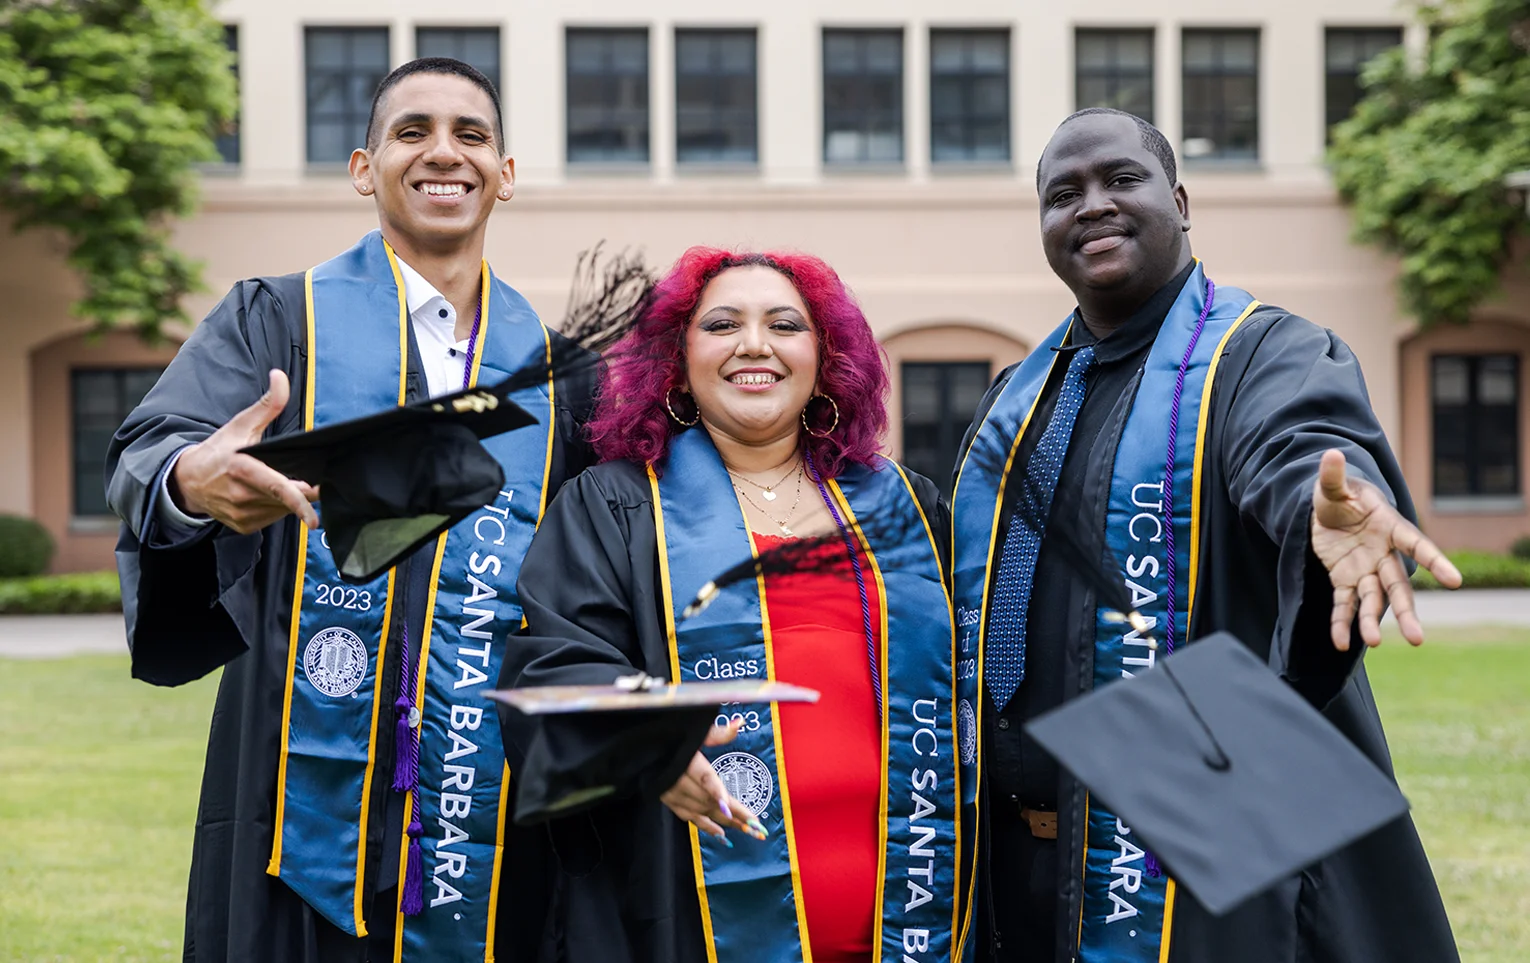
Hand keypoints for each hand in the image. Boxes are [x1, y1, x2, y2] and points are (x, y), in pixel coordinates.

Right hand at [170, 369, 319, 534]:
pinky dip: (277, 509)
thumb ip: (267, 404)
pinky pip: (272, 519)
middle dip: (303, 492)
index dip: (300, 503)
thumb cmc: (218, 451)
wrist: (187, 481)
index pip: (278, 488)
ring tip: (276, 481)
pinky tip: (267, 496)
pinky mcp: (244, 526)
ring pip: (282, 511)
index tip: (314, 518)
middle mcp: (241, 496)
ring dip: (289, 500)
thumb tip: (280, 377)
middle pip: (287, 500)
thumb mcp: (240, 425)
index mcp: (242, 470)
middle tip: (308, 479)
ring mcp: (242, 515)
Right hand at [658, 719, 765, 844]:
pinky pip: (689, 817)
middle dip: (734, 815)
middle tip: (755, 827)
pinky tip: (722, 836)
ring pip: (701, 811)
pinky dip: (706, 827)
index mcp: (686, 760)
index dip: (717, 793)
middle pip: (709, 800)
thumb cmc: (671, 738)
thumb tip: (739, 724)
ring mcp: (672, 792)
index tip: (730, 808)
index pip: (705, 778)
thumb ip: (717, 733)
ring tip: (747, 830)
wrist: (641, 750)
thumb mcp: (694, 731)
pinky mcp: (668, 801)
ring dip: (725, 823)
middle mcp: (678, 779)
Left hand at [1310, 449, 1460, 649]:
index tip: (1455, 580)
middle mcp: (1382, 554)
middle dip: (1406, 610)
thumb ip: (1333, 476)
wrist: (1328, 510)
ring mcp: (1364, 570)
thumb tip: (1330, 453)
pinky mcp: (1344, 580)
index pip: (1415, 545)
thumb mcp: (1332, 485)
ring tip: (1375, 643)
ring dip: (1373, 621)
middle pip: (1398, 585)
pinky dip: (1342, 622)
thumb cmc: (1339, 495)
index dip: (1435, 561)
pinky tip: (1341, 642)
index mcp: (1389, 527)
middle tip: (1417, 639)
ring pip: (1374, 599)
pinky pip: (1344, 604)